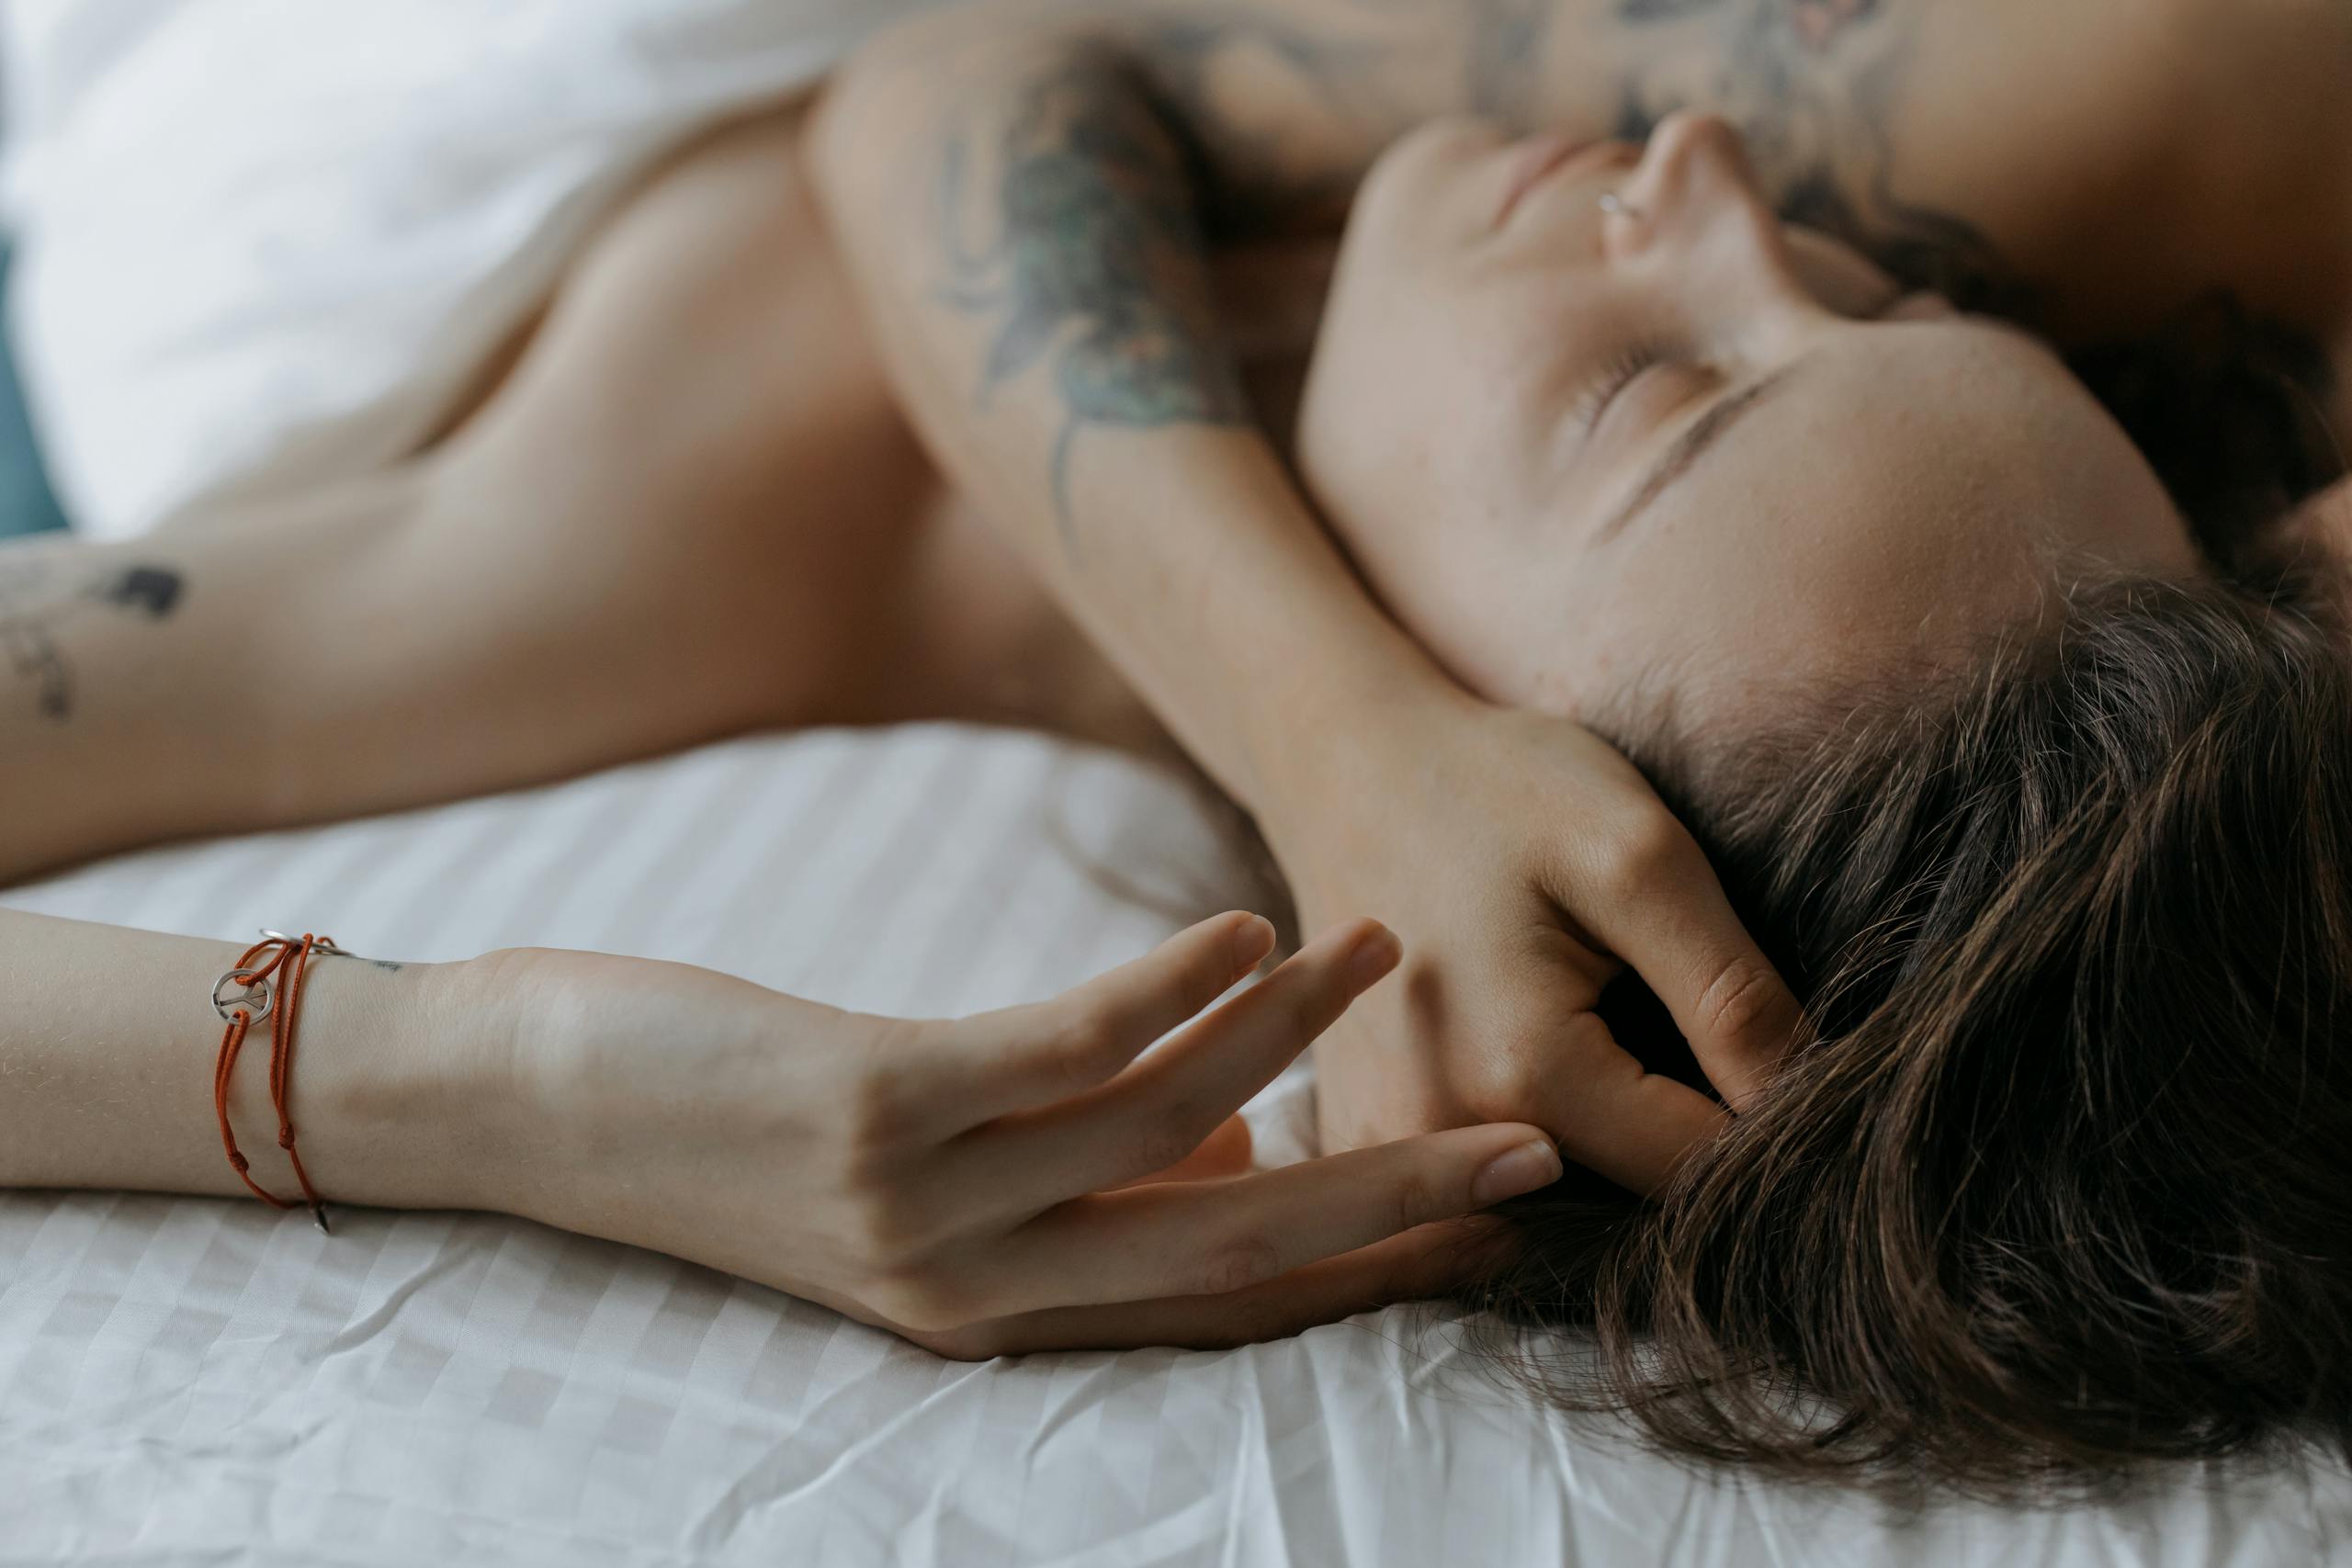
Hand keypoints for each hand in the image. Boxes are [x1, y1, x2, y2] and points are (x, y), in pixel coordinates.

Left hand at [472, 914, 1562, 1352]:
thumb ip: (1084, 1182)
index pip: (1226, 1302)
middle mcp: (977, 1283)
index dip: (1367, 1265)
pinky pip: (1060, 1051)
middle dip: (1388, 1198)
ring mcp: (926, 1205)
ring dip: (1295, 1040)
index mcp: (1000, 1309)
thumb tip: (1238, 1145)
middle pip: (1233, 1250)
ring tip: (1385, 948)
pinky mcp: (872, 1105)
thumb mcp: (929, 1183)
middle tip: (1524, 1150)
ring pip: (1166, 1134)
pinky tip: (1242, 931)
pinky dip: (1171, 992)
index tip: (1484, 1224)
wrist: (523, 1111)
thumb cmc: (733, 1128)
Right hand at [1270, 692, 1803, 1193]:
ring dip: (1613, 1167)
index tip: (1802, 1070)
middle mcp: (1439, 1141)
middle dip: (1691, 1156)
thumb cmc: (1498, 788)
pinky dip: (1532, 1162)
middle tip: (1704, 1047)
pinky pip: (1477, 1196)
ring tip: (1631, 1055)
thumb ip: (1729, 992)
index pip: (1698, 1169)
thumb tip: (1812, 1109)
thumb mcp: (1637, 856)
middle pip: (1622, 1209)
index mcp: (1522, 1076)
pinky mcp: (1368, 1143)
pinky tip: (1560, 1083)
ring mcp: (1390, 1150)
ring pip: (1553, 1213)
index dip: (1775, 1132)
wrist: (1350, 766)